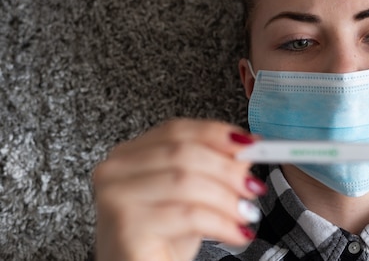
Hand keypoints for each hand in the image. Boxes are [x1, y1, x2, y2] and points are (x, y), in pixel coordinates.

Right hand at [92, 119, 265, 260]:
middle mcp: (115, 171)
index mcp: (129, 154)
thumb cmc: (162, 238)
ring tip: (246, 214)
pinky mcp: (127, 227)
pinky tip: (236, 232)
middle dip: (227, 169)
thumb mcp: (193, 195)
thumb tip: (246, 147)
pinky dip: (221, 223)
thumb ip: (215, 166)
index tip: (250, 144)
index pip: (176, 130)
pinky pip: (187, 215)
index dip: (216, 134)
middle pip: (183, 153)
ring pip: (186, 182)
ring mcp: (116, 198)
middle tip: (253, 186)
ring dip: (227, 199)